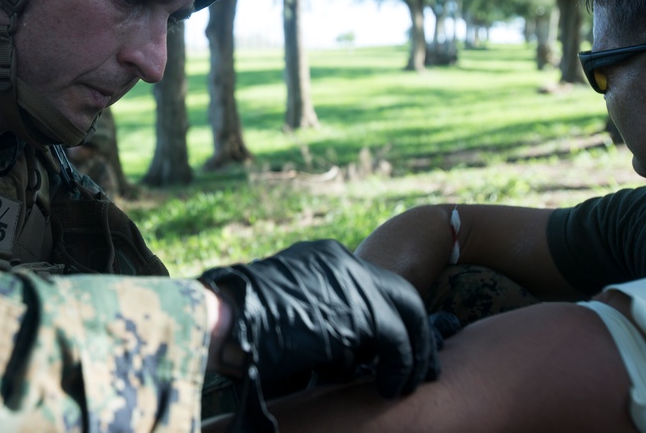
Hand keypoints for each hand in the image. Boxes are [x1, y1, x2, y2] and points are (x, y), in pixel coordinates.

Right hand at [200, 239, 438, 399]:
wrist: (227, 319)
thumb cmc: (240, 323)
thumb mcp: (288, 310)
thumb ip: (320, 318)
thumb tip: (343, 353)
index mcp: (322, 257)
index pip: (372, 285)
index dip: (388, 319)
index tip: (391, 349)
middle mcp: (342, 260)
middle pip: (399, 292)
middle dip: (415, 331)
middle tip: (419, 366)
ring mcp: (353, 280)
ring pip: (407, 313)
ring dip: (412, 352)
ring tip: (405, 384)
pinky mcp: (361, 309)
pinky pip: (398, 339)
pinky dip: (401, 365)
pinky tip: (391, 387)